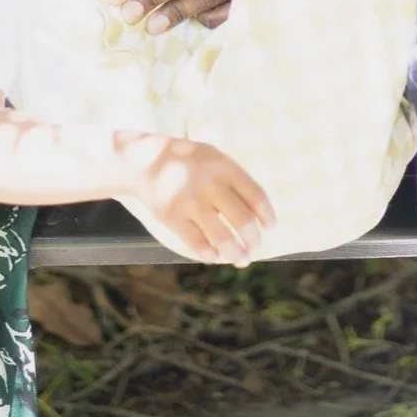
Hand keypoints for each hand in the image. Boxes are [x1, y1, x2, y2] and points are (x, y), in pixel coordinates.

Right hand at [120, 134, 272, 264]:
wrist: (146, 161)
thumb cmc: (190, 162)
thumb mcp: (215, 158)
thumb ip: (236, 180)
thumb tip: (259, 214)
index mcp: (223, 166)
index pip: (255, 196)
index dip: (267, 216)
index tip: (271, 228)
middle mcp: (209, 184)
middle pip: (243, 221)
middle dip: (253, 240)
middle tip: (254, 247)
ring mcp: (190, 202)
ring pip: (222, 238)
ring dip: (236, 253)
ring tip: (241, 258)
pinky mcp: (173, 217)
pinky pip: (197, 244)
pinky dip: (210, 255)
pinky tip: (216, 256)